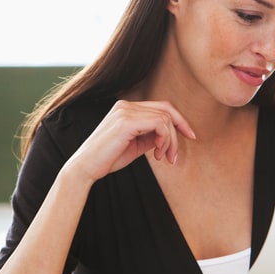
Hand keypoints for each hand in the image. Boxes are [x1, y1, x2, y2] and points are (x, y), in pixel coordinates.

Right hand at [66, 100, 196, 182]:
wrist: (85, 168)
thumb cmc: (108, 159)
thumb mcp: (135, 146)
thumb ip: (150, 136)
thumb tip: (168, 135)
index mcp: (126, 108)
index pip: (160, 107)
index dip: (179, 120)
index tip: (189, 137)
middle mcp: (126, 105)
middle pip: (166, 109)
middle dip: (179, 130)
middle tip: (176, 155)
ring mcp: (125, 111)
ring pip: (165, 118)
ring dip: (170, 141)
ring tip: (163, 158)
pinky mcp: (127, 121)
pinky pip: (159, 124)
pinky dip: (165, 140)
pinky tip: (157, 154)